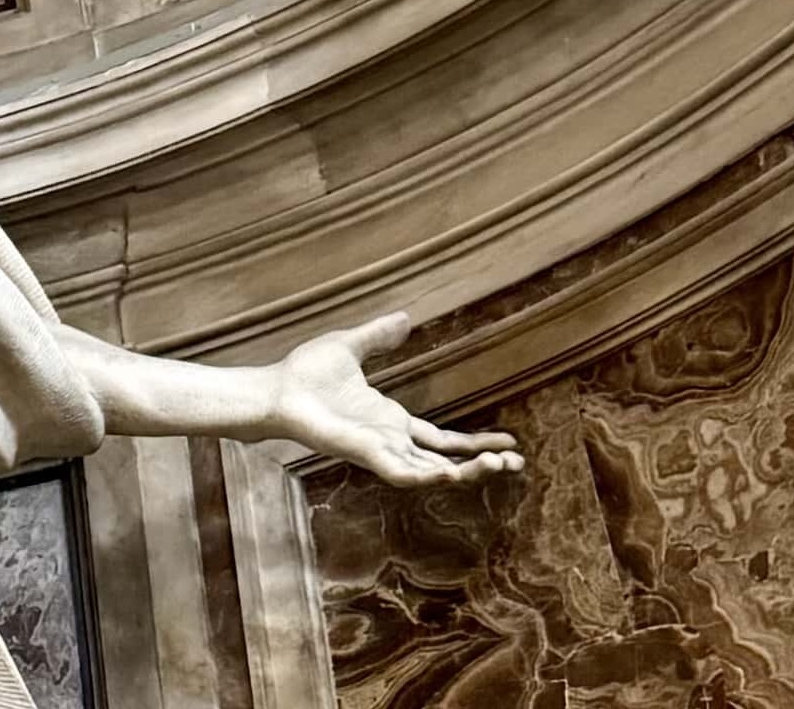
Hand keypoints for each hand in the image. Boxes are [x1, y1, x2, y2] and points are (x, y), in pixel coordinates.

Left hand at [268, 312, 520, 487]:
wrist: (276, 388)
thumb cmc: (306, 373)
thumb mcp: (352, 346)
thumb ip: (379, 336)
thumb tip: (405, 318)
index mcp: (393, 420)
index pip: (444, 439)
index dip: (476, 443)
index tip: (509, 441)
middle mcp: (392, 440)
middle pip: (448, 461)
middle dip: (482, 465)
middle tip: (518, 463)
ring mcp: (380, 450)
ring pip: (432, 471)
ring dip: (466, 472)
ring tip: (499, 467)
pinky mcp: (365, 454)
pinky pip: (401, 472)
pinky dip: (426, 476)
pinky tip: (450, 474)